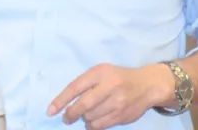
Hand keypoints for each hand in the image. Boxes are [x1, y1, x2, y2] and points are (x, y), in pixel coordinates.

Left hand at [48, 63, 171, 129]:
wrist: (147, 86)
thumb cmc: (117, 77)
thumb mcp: (100, 72)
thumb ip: (85, 83)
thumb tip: (65, 102)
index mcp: (99, 73)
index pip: (75, 88)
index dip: (60, 100)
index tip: (50, 111)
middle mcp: (109, 87)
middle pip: (83, 105)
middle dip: (70, 114)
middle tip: (66, 118)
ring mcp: (117, 103)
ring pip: (91, 117)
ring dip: (84, 119)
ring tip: (85, 115)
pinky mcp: (123, 116)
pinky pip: (101, 125)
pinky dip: (93, 126)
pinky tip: (92, 122)